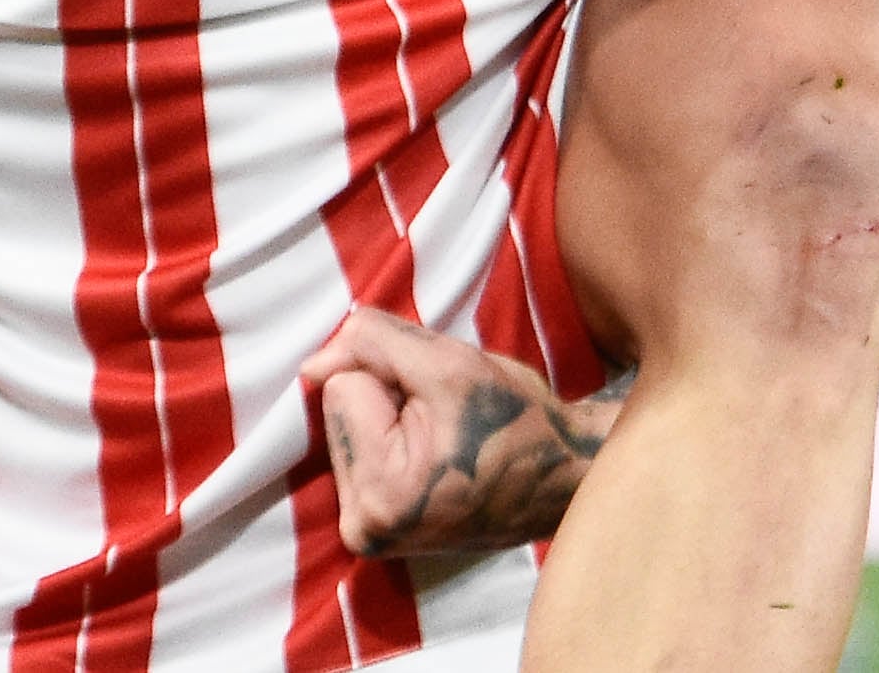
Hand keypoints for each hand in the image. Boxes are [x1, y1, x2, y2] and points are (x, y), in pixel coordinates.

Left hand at [300, 308, 619, 557]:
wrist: (565, 477)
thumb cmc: (517, 421)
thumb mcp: (448, 363)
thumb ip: (371, 345)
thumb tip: (313, 363)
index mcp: (379, 497)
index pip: (341, 387)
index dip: (392, 378)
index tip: (441, 405)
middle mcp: (363, 529)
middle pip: (339, 409)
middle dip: (389, 398)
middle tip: (447, 420)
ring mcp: (368, 534)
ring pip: (350, 426)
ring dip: (393, 416)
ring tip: (446, 437)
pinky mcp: (376, 529)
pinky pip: (361, 450)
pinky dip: (392, 438)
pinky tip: (434, 454)